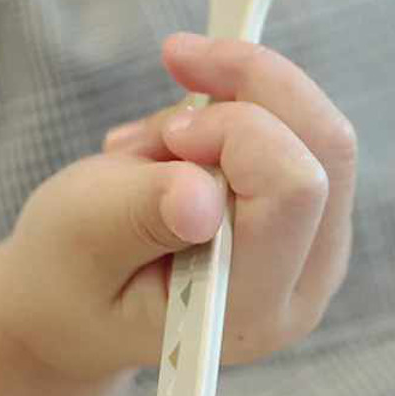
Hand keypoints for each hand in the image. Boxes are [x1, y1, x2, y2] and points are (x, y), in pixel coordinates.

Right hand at [0, 33, 356, 380]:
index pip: (291, 189)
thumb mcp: (81, 239)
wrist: (76, 301)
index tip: (169, 137)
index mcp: (245, 311)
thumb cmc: (69, 275)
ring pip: (320, 126)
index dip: (236, 131)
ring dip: (236, 101)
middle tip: (171, 84)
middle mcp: (302, 285)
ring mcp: (316, 251)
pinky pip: (304, 130)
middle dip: (246, 90)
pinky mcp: (311, 217)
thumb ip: (141, 215)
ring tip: (156, 144)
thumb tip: (202, 196)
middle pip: (325, 146)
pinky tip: (180, 146)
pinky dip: (240, 111)